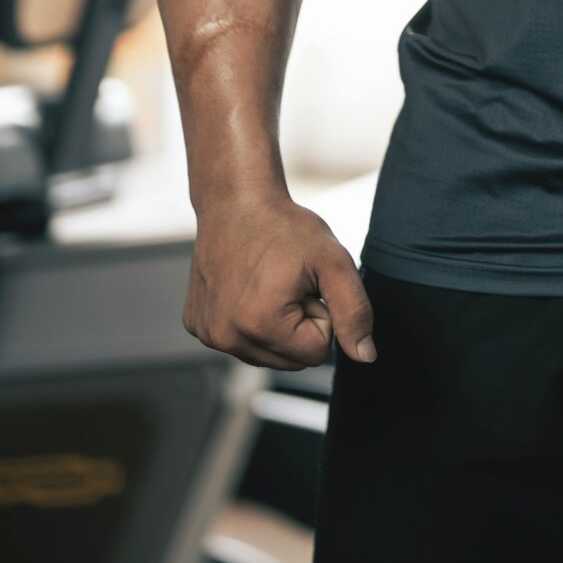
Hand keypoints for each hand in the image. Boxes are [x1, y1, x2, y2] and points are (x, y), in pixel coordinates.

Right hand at [184, 194, 375, 369]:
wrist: (236, 202)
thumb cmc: (284, 226)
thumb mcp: (334, 262)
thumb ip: (355, 312)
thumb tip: (364, 356)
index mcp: (260, 325)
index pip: (317, 353)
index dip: (322, 315)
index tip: (307, 284)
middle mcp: (226, 337)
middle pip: (291, 360)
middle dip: (300, 325)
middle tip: (289, 283)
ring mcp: (209, 334)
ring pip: (268, 355)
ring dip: (277, 325)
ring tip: (269, 284)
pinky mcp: (197, 326)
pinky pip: (242, 342)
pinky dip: (251, 320)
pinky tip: (247, 287)